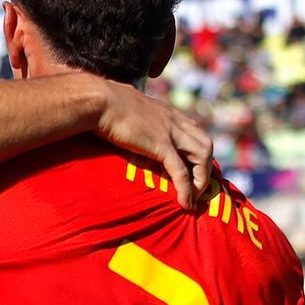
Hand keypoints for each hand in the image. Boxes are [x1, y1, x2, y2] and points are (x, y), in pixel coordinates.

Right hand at [90, 79, 215, 211]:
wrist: (99, 101)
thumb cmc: (103, 103)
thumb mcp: (126, 107)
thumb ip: (133, 115)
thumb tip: (121, 121)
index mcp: (167, 112)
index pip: (194, 131)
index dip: (196, 152)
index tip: (190, 169)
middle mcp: (175, 120)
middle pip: (206, 143)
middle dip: (205, 168)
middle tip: (196, 187)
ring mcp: (170, 132)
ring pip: (202, 155)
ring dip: (202, 179)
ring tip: (194, 197)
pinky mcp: (161, 146)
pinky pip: (181, 171)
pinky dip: (187, 189)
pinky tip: (185, 204)